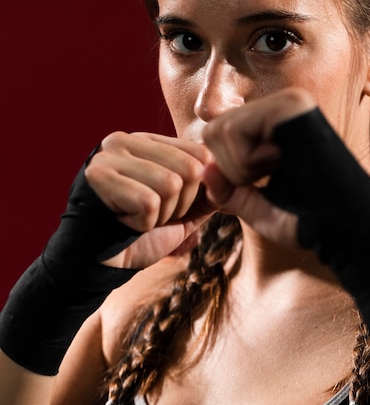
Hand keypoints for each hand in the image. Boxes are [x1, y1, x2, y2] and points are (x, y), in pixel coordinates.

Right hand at [85, 132, 215, 267]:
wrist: (96, 264)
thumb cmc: (141, 235)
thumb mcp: (183, 209)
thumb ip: (208, 190)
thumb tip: (239, 178)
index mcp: (147, 141)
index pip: (201, 153)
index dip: (198, 191)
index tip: (171, 206)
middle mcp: (125, 139)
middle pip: (190, 170)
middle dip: (181, 205)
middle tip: (153, 216)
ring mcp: (109, 155)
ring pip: (171, 185)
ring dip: (161, 215)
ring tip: (137, 218)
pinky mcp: (97, 175)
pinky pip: (148, 202)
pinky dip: (143, 223)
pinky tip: (124, 223)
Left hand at [202, 88, 314, 245]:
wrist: (344, 229)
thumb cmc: (304, 220)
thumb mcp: (256, 207)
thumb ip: (228, 190)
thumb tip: (204, 168)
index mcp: (273, 125)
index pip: (219, 136)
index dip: (229, 170)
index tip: (265, 182)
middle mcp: (279, 105)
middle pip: (214, 130)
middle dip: (232, 169)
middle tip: (272, 176)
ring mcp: (285, 101)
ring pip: (221, 130)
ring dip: (242, 167)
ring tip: (279, 169)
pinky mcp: (288, 105)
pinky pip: (236, 129)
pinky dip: (249, 160)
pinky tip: (282, 161)